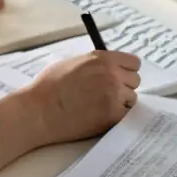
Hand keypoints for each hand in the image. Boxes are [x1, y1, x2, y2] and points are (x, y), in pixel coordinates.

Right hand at [24, 51, 140, 144]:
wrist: (40, 110)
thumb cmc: (50, 86)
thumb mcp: (73, 63)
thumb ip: (95, 63)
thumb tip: (106, 67)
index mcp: (103, 59)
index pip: (133, 62)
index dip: (126, 70)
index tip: (120, 77)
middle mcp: (112, 74)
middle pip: (135, 80)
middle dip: (124, 87)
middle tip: (107, 94)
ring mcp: (114, 95)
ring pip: (131, 99)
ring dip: (121, 103)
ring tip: (101, 107)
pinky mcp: (113, 115)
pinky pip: (125, 115)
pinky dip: (116, 117)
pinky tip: (100, 116)